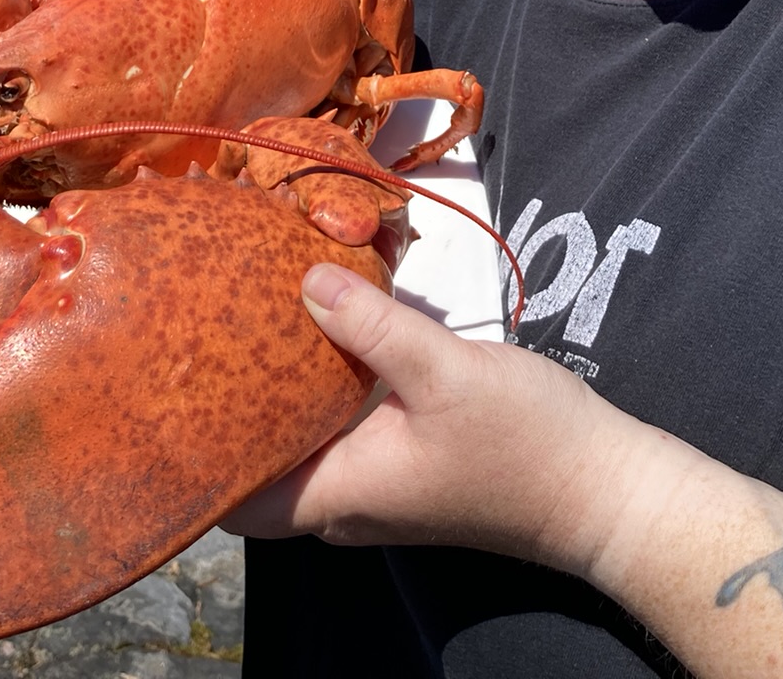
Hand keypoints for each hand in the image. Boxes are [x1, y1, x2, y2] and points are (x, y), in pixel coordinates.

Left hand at [223, 262, 666, 573]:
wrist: (607, 491)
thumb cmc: (530, 444)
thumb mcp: (445, 370)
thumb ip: (373, 325)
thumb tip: (306, 279)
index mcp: (342, 495)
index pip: (238, 501)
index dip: (199, 456)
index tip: (175, 392)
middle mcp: (350, 503)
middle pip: (264, 464)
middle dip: (237, 405)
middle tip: (211, 335)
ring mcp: (381, 488)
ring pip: (307, 443)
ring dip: (289, 389)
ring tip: (262, 319)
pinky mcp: (408, 468)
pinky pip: (345, 432)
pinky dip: (331, 388)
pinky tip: (335, 331)